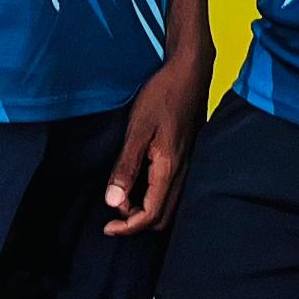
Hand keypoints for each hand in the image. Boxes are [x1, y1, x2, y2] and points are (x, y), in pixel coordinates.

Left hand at [103, 47, 207, 234]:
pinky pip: (173, 190)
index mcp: (169, 168)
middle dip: (137, 222)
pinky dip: (155, 196)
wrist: (190, 71)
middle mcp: (183, 171)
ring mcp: (189, 164)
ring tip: (124, 197)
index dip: (128, 228)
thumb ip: (126, 167)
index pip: (150, 216)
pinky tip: (141, 181)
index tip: (108, 227)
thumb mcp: (138, 129)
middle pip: (162, 217)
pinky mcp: (188, 156)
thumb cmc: (163, 95)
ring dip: (146, 209)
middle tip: (114, 210)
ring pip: (170, 205)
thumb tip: (113, 202)